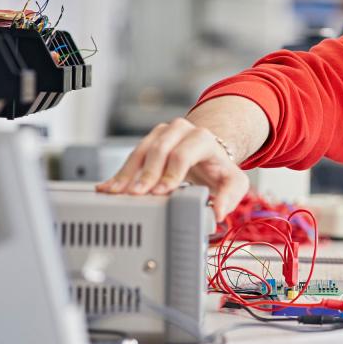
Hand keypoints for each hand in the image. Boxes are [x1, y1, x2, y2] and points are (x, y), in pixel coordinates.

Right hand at [95, 118, 248, 221]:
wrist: (208, 155)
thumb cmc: (219, 170)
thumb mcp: (233, 182)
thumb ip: (230, 197)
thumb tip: (218, 213)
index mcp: (203, 139)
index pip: (184, 153)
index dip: (170, 172)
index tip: (161, 191)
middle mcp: (181, 130)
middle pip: (159, 150)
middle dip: (146, 174)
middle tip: (136, 194)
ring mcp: (162, 134)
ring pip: (141, 150)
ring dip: (127, 173)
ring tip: (116, 193)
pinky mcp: (148, 141)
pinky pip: (132, 156)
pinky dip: (121, 173)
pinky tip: (108, 187)